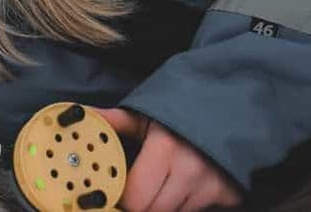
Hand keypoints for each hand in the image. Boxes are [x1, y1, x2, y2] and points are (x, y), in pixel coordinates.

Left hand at [92, 107, 243, 211]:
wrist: (230, 109)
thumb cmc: (181, 113)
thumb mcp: (147, 115)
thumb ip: (114, 121)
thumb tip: (80, 114)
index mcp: (165, 149)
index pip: (134, 197)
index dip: (121, 197)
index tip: (116, 190)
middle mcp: (190, 171)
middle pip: (152, 211)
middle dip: (140, 204)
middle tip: (135, 190)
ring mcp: (212, 187)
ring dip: (163, 204)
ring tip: (161, 183)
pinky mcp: (229, 196)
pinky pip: (197, 211)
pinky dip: (186, 204)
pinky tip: (183, 186)